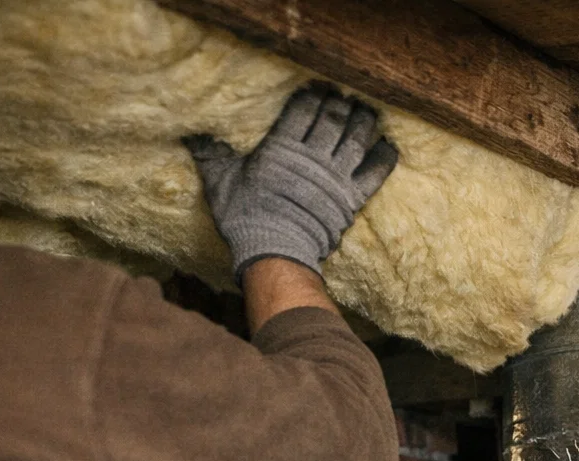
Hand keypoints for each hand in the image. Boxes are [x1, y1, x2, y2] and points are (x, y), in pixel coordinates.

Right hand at [184, 83, 397, 281]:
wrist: (274, 253)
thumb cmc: (243, 217)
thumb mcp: (220, 183)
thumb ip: (211, 155)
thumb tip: (190, 135)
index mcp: (281, 149)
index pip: (303, 111)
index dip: (312, 96)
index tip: (317, 88)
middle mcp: (312, 158)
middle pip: (332, 120)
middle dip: (339, 104)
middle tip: (344, 96)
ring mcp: (335, 178)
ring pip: (356, 140)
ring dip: (364, 123)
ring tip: (367, 112)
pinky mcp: (352, 199)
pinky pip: (375, 174)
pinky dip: (384, 158)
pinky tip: (388, 145)